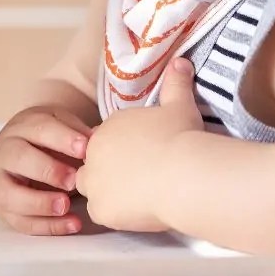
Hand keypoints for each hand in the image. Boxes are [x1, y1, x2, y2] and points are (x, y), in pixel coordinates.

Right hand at [0, 106, 91, 235]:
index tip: (85, 149)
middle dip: (49, 170)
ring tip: (66, 205)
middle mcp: (5, 153)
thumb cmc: (47, 140)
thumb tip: (96, 142)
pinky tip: (72, 223)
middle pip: (20, 159)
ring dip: (41, 203)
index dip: (62, 139)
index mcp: (21, 128)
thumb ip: (76, 133)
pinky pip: (22, 222)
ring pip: (11, 195)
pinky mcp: (4, 209)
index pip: (39, 129)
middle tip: (74, 180)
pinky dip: (48, 226)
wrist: (19, 151)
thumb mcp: (60, 126)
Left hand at [77, 58, 204, 232]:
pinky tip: (135, 210)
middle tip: (137, 178)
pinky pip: (100, 213)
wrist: (183, 173)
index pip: (104, 140)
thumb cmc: (180, 136)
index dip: (120, 149)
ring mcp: (94, 182)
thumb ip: (176, 83)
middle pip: (93, 164)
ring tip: (135, 196)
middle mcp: (94, 153)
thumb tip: (181, 61)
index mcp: (108, 128)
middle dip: (108, 170)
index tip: (139, 156)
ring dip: (107, 192)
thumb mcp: (180, 105)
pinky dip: (114, 213)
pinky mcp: (100, 209)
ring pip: (92, 189)